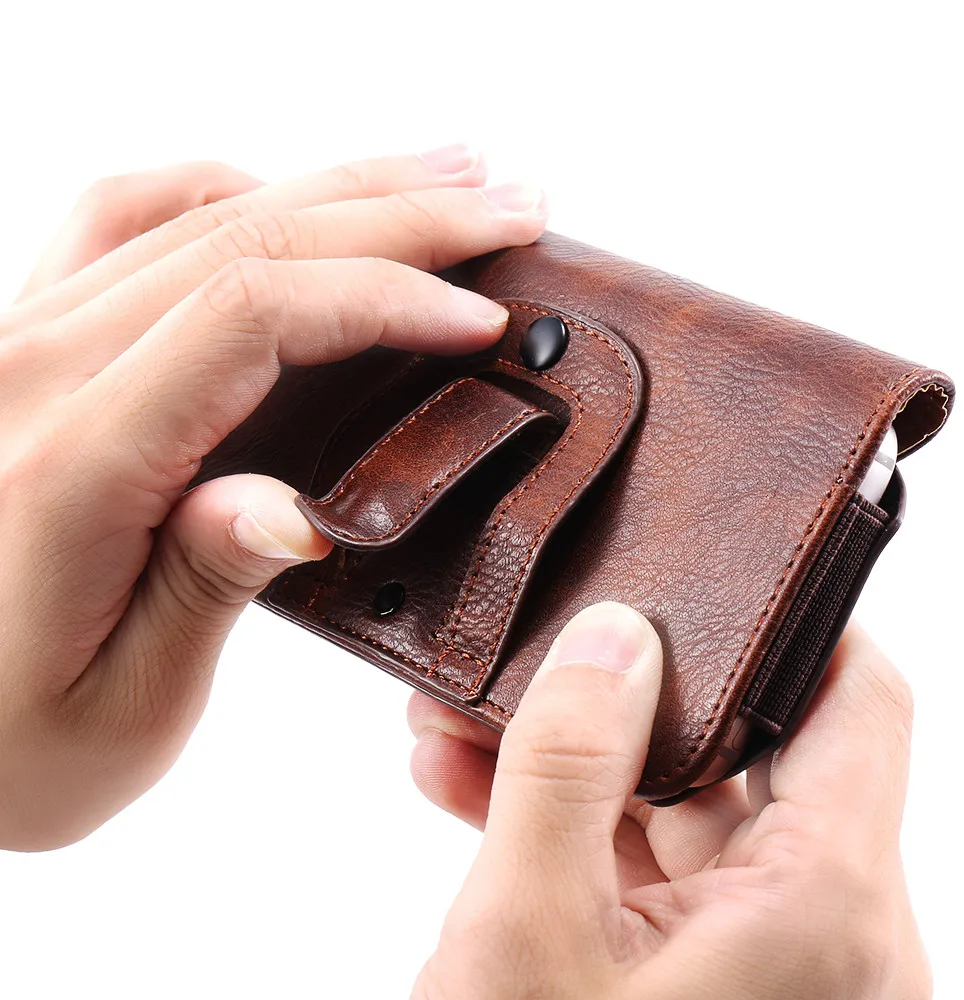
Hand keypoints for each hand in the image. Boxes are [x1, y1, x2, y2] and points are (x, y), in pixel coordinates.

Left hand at [0, 145, 547, 850]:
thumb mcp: (117, 712)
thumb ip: (206, 588)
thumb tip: (302, 505)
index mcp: (71, 463)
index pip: (253, 317)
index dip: (386, 296)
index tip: (481, 317)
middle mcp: (35, 373)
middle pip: (246, 239)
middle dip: (400, 214)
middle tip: (508, 206)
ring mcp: (23, 342)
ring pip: (199, 213)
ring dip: (334, 187)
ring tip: (438, 176)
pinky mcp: (28, 345)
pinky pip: (120, 222)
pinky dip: (219, 192)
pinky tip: (282, 199)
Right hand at [408, 604, 930, 998]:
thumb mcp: (526, 935)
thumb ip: (570, 764)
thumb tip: (611, 635)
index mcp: (826, 908)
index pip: (859, 702)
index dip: (795, 621)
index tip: (713, 575)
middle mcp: (829, 933)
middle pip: (747, 753)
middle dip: (623, 699)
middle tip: (532, 661)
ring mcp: (771, 964)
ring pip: (686, 813)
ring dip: (579, 765)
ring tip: (467, 729)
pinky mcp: (712, 985)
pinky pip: (656, 875)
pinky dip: (578, 830)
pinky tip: (480, 792)